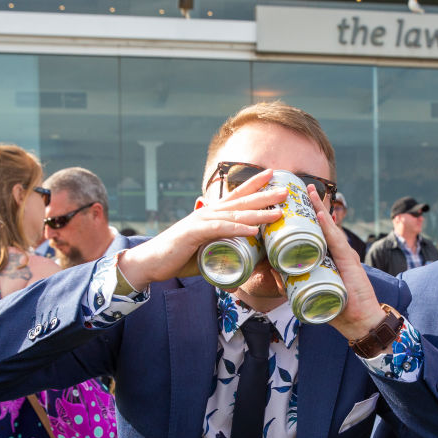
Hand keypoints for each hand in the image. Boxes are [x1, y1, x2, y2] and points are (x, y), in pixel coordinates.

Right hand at [116, 168, 284, 288]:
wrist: (151, 262)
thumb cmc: (179, 257)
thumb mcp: (207, 251)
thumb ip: (223, 251)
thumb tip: (244, 260)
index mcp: (211, 214)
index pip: (236, 195)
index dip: (254, 184)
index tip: (273, 175)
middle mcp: (208, 212)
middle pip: (241, 201)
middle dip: (265, 195)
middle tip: (286, 190)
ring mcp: (201, 221)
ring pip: (235, 214)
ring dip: (258, 212)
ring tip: (278, 211)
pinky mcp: (195, 233)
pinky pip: (221, 229)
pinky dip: (238, 228)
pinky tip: (253, 229)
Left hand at [310, 186, 387, 342]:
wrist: (361, 321)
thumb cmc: (338, 308)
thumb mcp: (313, 290)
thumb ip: (297, 280)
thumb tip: (275, 272)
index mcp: (331, 256)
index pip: (317, 231)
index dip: (308, 215)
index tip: (296, 200)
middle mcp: (338, 252)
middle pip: (323, 225)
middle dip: (312, 206)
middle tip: (300, 188)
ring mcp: (345, 255)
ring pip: (329, 228)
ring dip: (318, 208)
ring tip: (308, 191)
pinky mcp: (349, 261)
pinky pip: (336, 240)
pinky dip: (328, 225)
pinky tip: (321, 212)